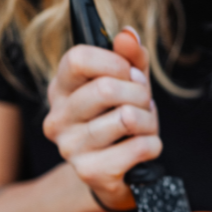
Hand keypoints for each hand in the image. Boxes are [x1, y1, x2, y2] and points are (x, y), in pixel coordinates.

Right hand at [42, 27, 159, 211]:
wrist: (118, 176)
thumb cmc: (120, 123)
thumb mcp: (128, 86)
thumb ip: (130, 58)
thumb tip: (128, 35)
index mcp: (61, 90)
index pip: (78, 58)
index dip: (115, 62)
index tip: (130, 72)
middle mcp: (57, 118)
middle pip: (107, 88)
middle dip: (140, 94)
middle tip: (143, 104)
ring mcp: (71, 147)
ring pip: (127, 118)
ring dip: (149, 122)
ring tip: (143, 127)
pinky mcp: (91, 172)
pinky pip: (141, 146)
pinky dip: (154, 145)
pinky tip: (144, 149)